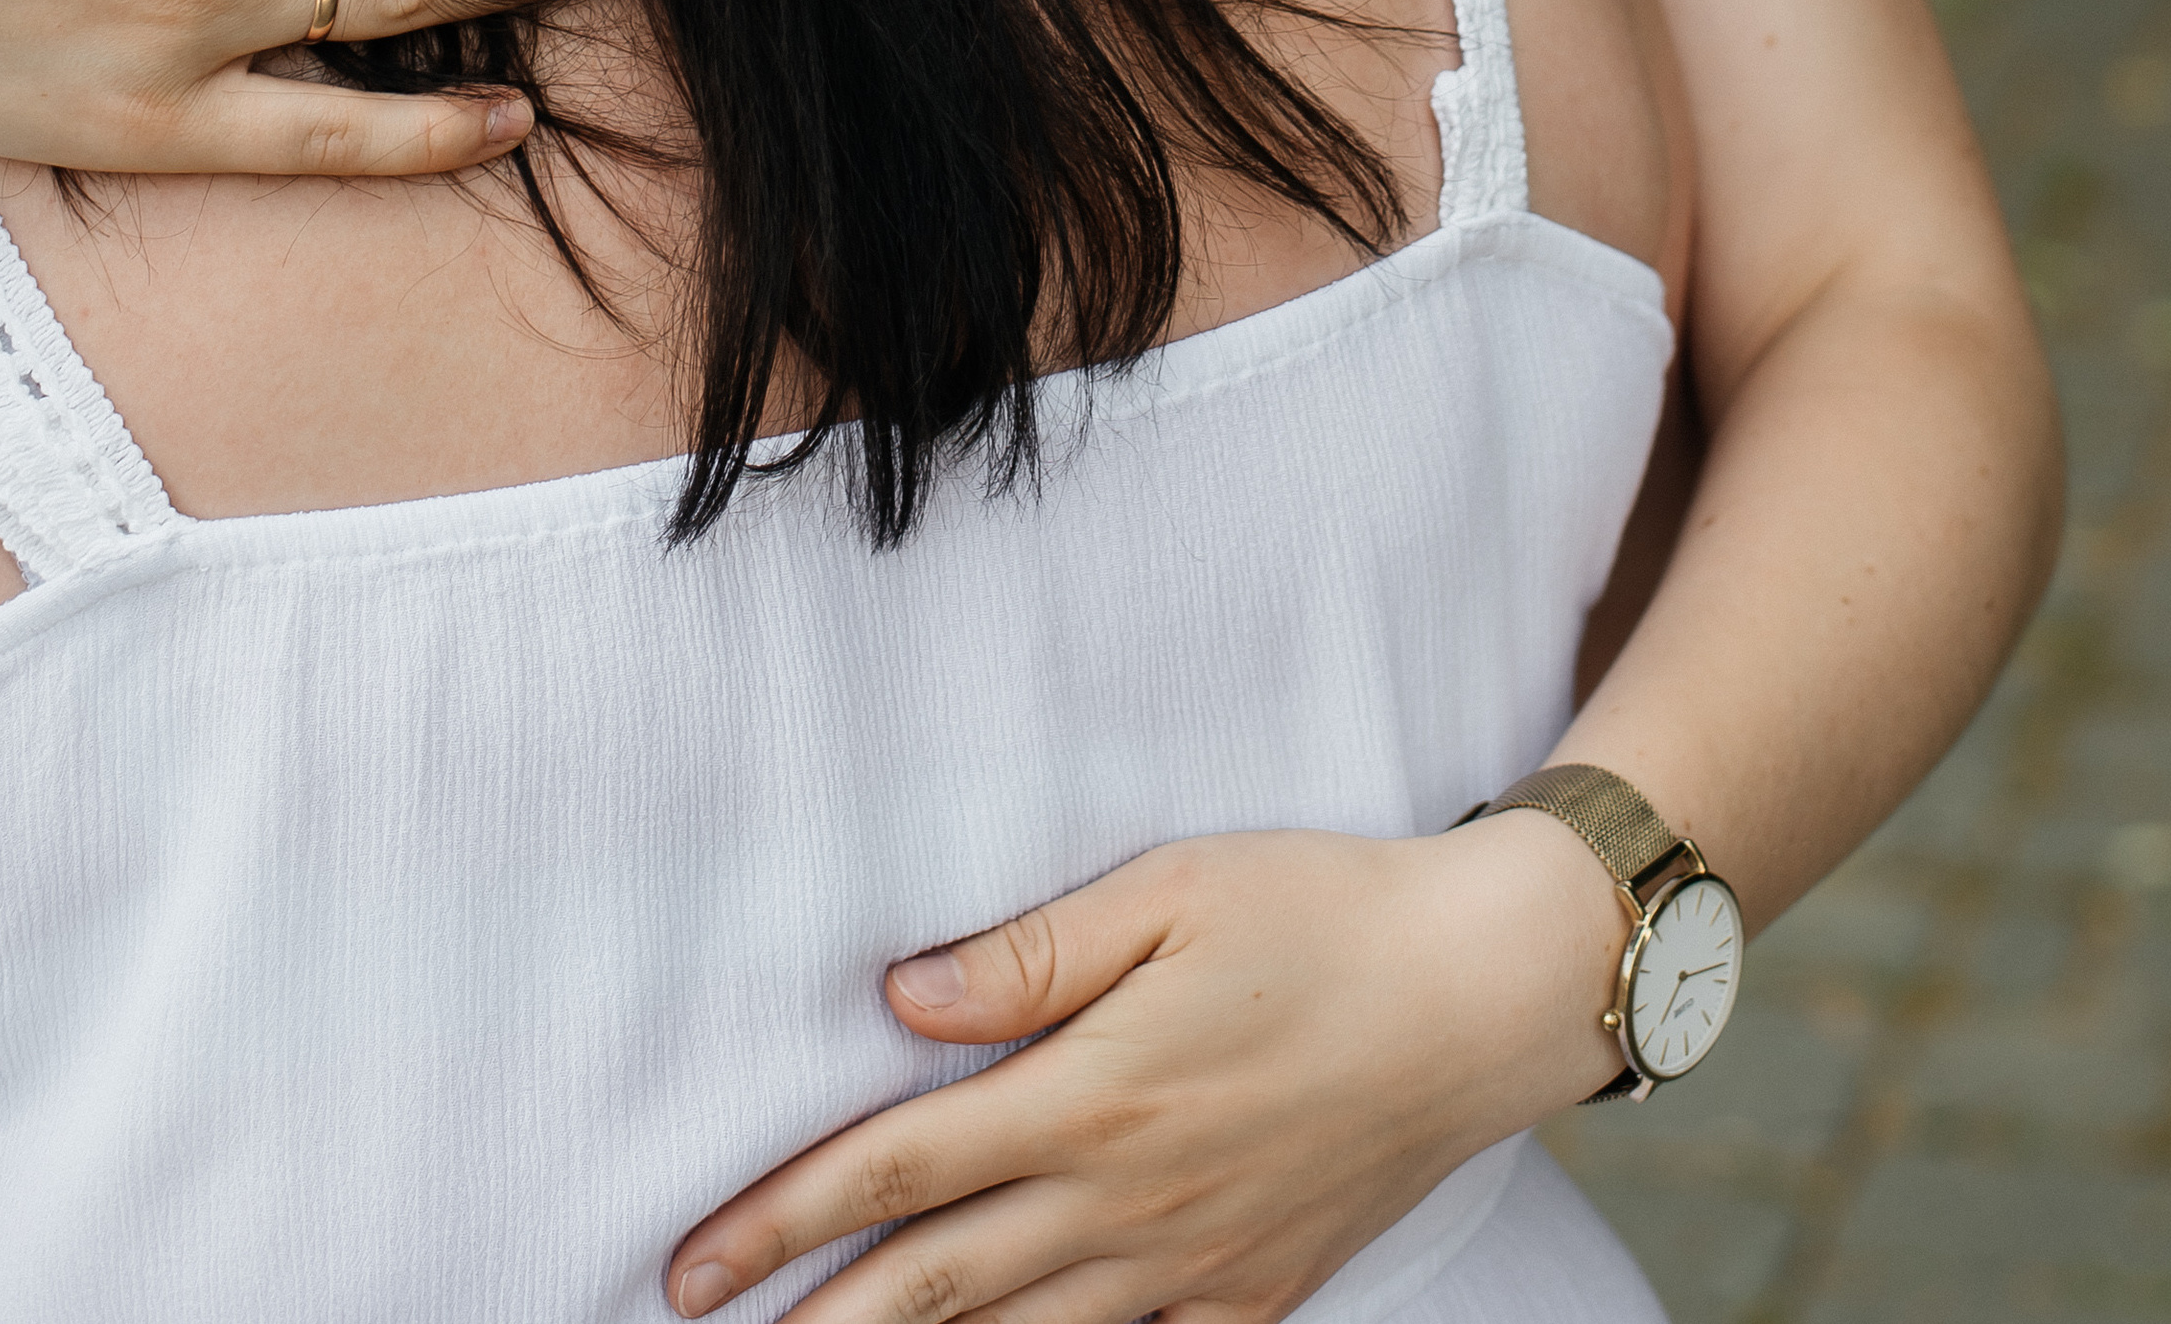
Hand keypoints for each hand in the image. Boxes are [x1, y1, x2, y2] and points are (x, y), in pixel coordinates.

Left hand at [664, 817, 1617, 1323]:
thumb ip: (1032, 952)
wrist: (1482, 996)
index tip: (688, 1262)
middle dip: (806, 1321)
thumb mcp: (1174, 889)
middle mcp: (1125, 1203)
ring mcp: (1188, 1268)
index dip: (780, 1218)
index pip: (897, 1172)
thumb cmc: (1324, 913)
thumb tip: (899, 999)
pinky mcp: (1249, 1297)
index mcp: (1092, 1095)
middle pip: (929, 1288)